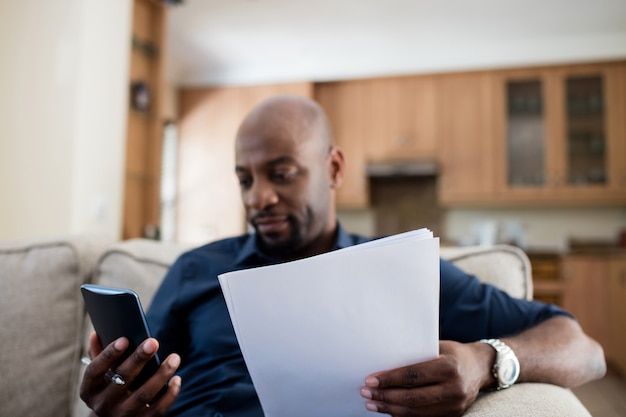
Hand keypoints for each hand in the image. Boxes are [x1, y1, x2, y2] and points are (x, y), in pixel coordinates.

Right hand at [80, 332, 181, 416]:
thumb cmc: (108, 389)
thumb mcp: (99, 376)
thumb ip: (98, 354)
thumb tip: (96, 333)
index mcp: (90, 389)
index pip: (95, 370)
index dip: (108, 355)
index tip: (124, 339)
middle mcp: (103, 405)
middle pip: (123, 379)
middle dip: (139, 359)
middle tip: (153, 342)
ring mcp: (122, 416)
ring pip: (143, 395)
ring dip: (161, 375)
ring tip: (174, 358)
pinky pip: (158, 409)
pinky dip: (169, 394)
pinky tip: (176, 379)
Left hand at [360, 340, 493, 416]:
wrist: (481, 367)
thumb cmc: (453, 353)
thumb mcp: (437, 347)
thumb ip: (416, 355)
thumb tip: (383, 361)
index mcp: (448, 368)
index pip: (412, 376)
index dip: (389, 379)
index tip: (370, 380)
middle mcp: (453, 389)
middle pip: (412, 398)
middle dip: (385, 397)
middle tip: (366, 393)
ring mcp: (454, 406)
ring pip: (416, 412)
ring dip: (390, 409)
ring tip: (372, 403)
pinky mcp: (453, 415)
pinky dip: (403, 415)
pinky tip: (389, 409)